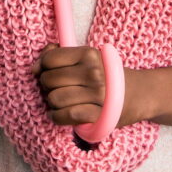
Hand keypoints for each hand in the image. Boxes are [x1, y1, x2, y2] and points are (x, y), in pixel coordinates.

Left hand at [32, 43, 146, 129]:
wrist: (137, 95)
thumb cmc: (104, 74)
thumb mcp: (86, 57)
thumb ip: (58, 55)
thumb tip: (34, 67)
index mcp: (89, 54)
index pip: (50, 59)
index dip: (43, 66)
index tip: (47, 72)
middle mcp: (93, 72)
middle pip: (49, 79)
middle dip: (46, 86)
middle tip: (55, 88)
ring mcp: (97, 94)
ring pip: (54, 99)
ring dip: (52, 103)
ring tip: (59, 102)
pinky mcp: (98, 114)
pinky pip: (63, 116)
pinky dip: (57, 117)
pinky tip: (61, 114)